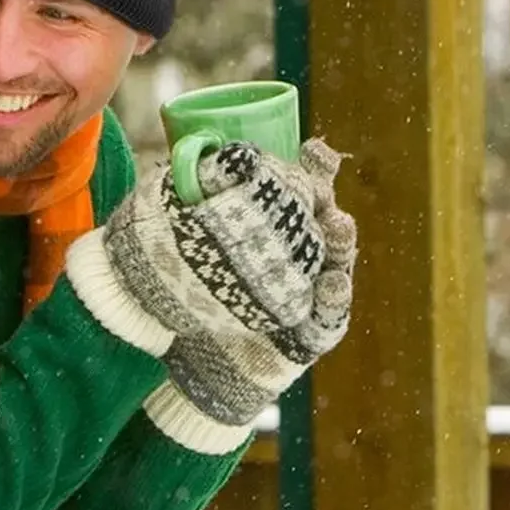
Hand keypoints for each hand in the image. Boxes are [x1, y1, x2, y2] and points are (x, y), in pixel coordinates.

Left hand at [69, 138, 354, 449]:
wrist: (185, 359)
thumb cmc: (185, 291)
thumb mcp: (179, 245)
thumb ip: (183, 208)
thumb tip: (169, 166)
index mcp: (273, 227)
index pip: (300, 192)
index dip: (313, 170)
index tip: (314, 150)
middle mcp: (298, 254)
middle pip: (324, 221)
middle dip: (328, 201)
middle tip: (324, 184)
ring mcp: (310, 292)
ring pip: (336, 262)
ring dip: (340, 243)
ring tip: (337, 226)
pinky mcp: (312, 332)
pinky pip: (329, 315)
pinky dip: (332, 299)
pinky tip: (330, 285)